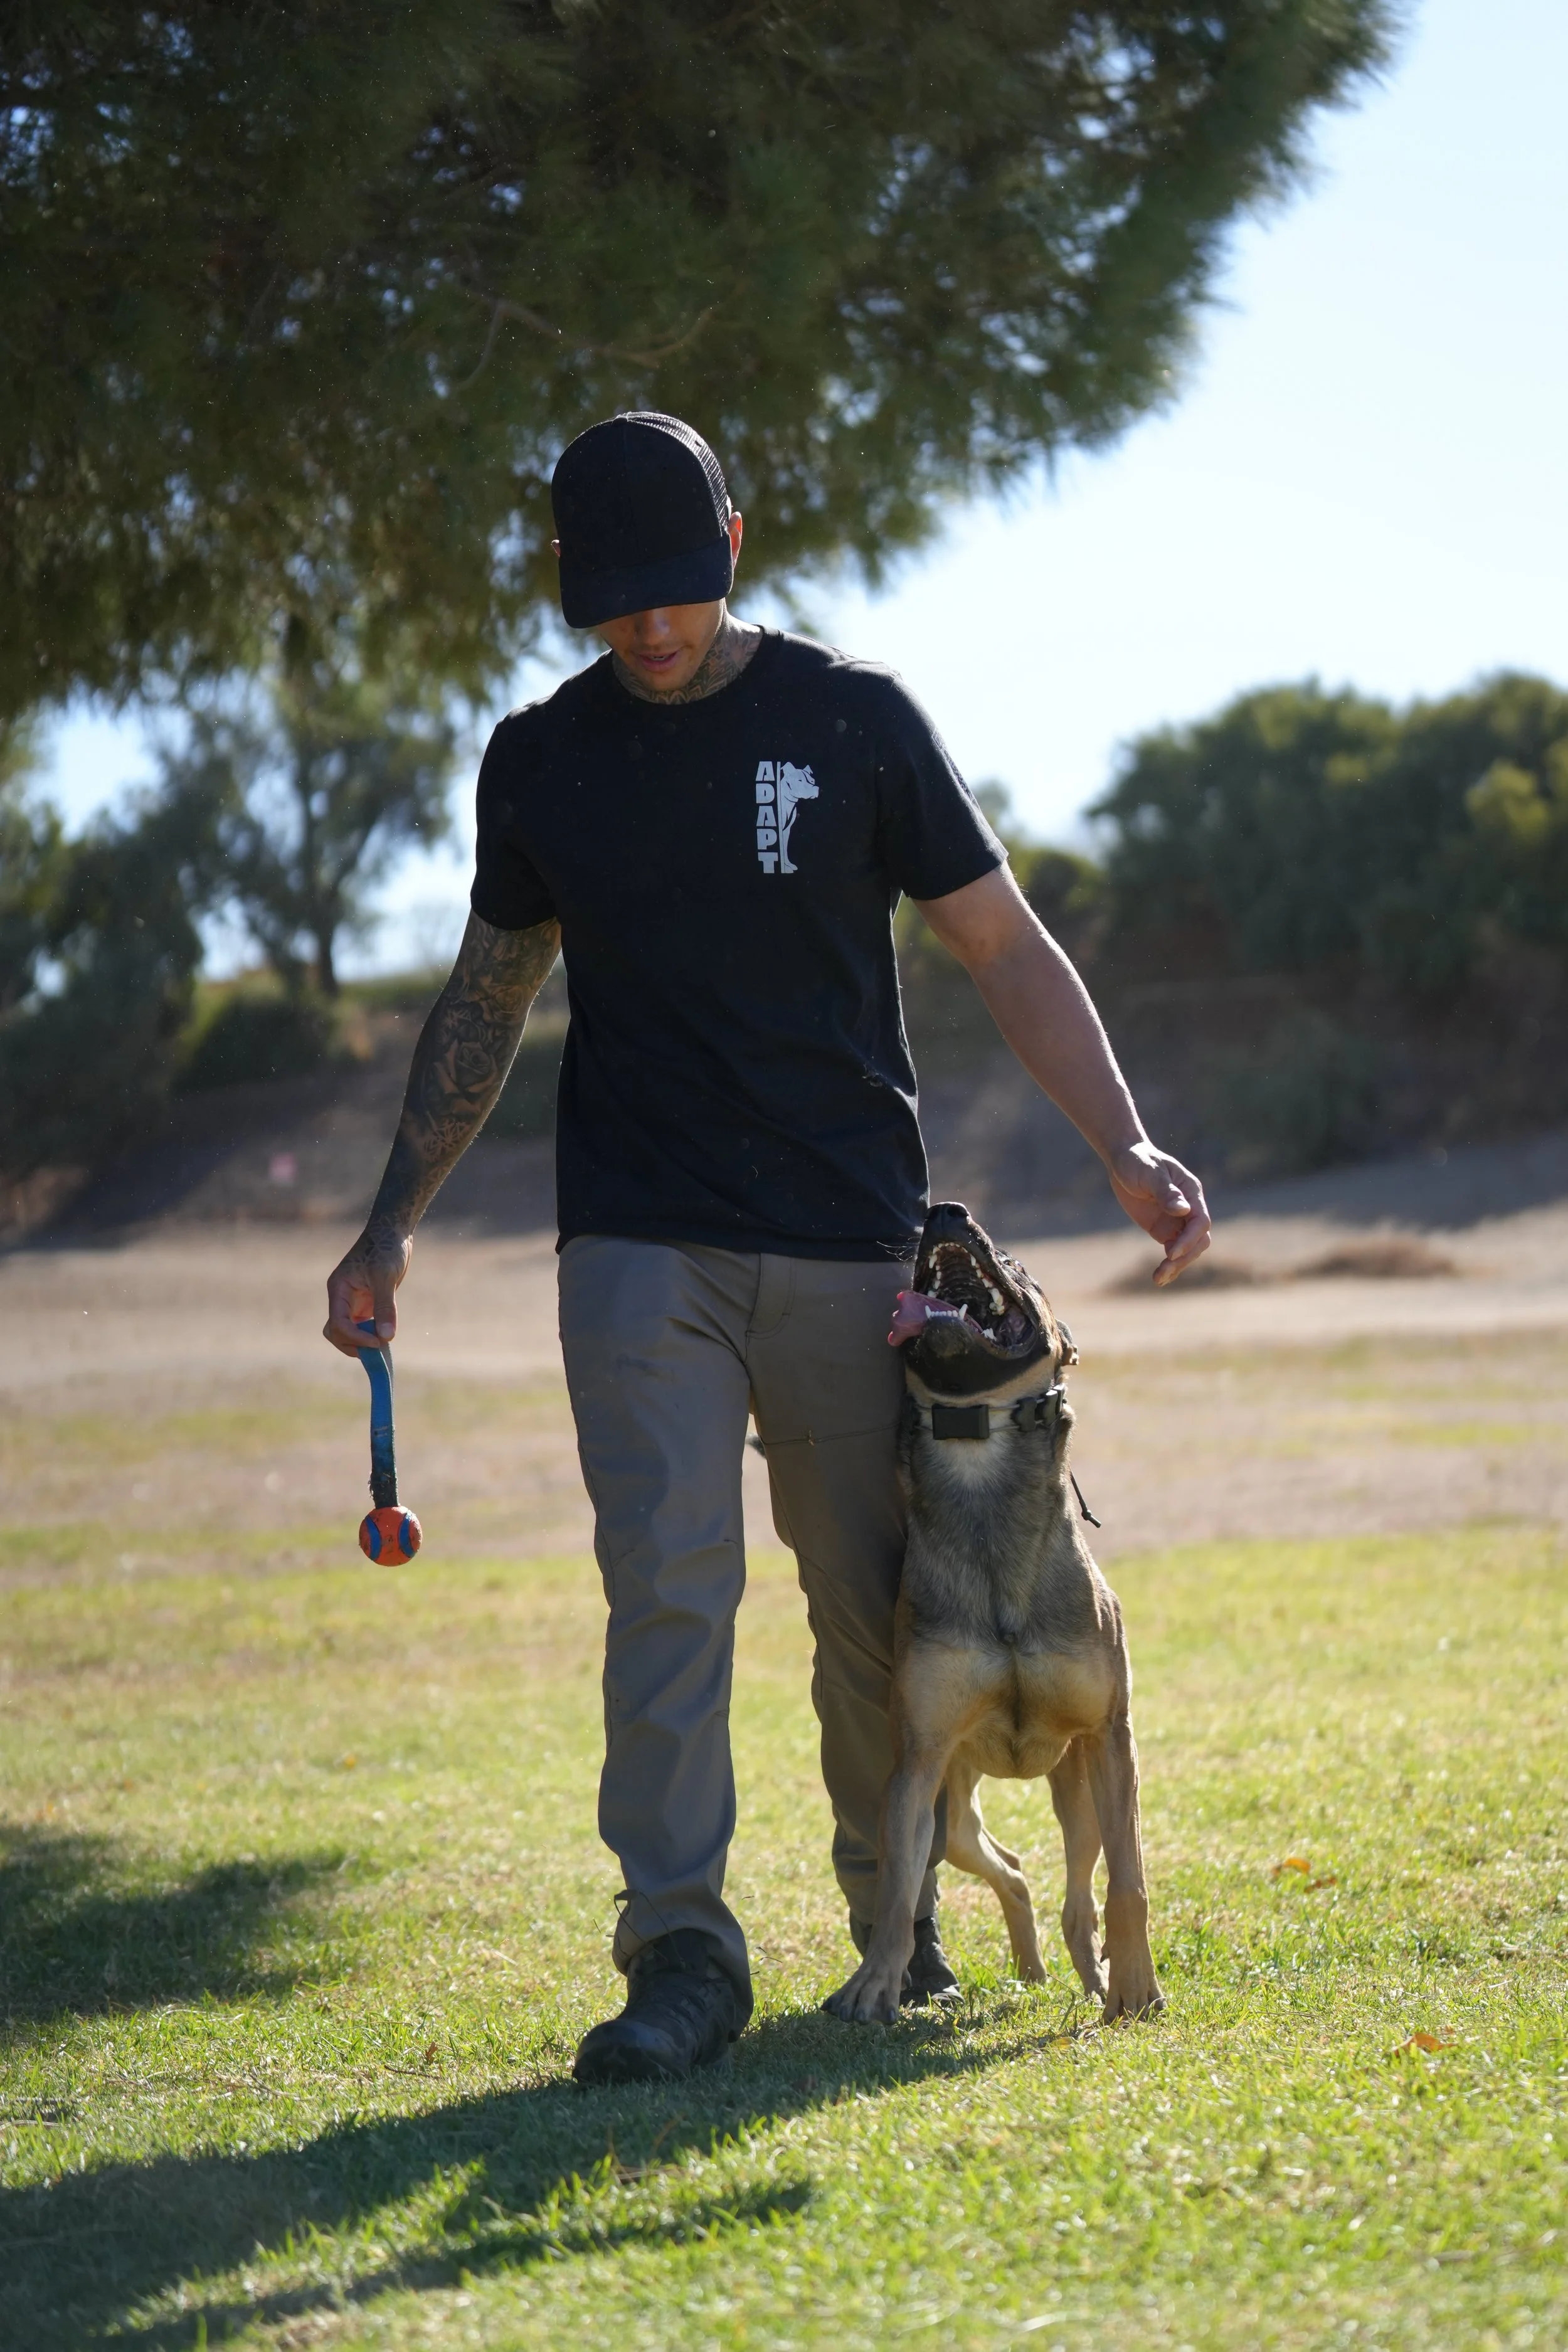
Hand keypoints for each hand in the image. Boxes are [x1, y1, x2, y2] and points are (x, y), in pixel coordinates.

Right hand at [323, 1223, 412, 1356]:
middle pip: (336, 1332)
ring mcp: (353, 1302)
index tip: (377, 1343)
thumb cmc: (386, 1248)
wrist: (393, 1232)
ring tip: (382, 1346)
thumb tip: (386, 1337)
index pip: (338, 1323)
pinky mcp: (366, 1303)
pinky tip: (385, 1338)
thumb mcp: (385, 1276)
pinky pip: (362, 1326)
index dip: (355, 1337)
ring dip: (361, 1343)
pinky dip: (371, 1336)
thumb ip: (385, 1307)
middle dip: (353, 1344)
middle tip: (377, 1350)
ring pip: (347, 1332)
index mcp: (339, 1289)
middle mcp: (342, 1298)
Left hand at [1105, 1141, 1211, 1285]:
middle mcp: (1189, 1209)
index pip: (1200, 1222)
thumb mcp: (1150, 1173)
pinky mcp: (1164, 1230)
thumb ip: (1166, 1192)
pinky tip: (1159, 1278)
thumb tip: (1183, 1209)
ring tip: (1158, 1279)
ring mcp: (1177, 1222)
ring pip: (1187, 1250)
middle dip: (1184, 1257)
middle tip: (1164, 1269)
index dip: (1189, 1239)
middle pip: (1198, 1240)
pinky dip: (1168, 1266)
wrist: (1123, 1160)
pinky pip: (1172, 1252)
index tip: (1170, 1252)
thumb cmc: (1138, 1161)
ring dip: (1176, 1266)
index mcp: (1192, 1193)